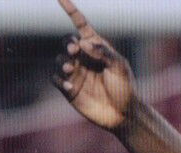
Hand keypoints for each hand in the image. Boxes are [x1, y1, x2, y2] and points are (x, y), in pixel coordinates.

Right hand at [53, 0, 134, 132]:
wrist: (123, 115)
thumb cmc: (125, 89)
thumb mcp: (120, 67)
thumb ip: (104, 52)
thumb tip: (83, 42)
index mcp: (97, 48)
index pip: (80, 25)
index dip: (70, 10)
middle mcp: (83, 58)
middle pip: (67, 42)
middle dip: (68, 44)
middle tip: (74, 51)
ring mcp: (75, 72)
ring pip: (58, 59)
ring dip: (62, 62)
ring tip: (70, 70)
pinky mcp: (69, 87)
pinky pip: (55, 78)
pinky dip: (59, 80)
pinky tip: (71, 87)